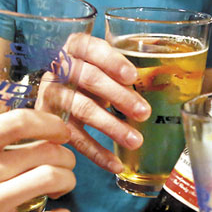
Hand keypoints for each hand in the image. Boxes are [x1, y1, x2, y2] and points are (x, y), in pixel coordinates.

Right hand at [63, 34, 150, 172]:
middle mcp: (59, 69)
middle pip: (89, 79)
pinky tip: (116, 164)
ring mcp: (52, 95)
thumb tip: (161, 86)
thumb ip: (121, 73)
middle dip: (120, 96)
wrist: (55, 98)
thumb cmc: (88, 78)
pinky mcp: (51, 122)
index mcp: (74, 48)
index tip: (132, 76)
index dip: (111, 61)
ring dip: (112, 126)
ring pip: (83, 109)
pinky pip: (76, 138)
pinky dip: (97, 153)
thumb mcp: (102, 67)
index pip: (89, 47)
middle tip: (144, 112)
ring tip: (135, 140)